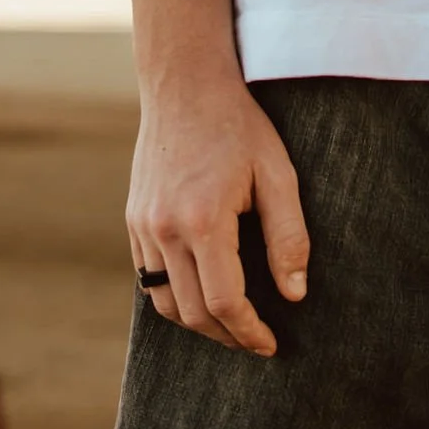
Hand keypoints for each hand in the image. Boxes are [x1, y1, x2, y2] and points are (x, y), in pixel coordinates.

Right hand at [126, 72, 309, 354]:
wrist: (185, 84)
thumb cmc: (238, 126)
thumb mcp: (277, 173)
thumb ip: (288, 237)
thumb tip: (295, 294)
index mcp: (203, 221)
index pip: (225, 302)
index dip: (249, 332)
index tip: (270, 343)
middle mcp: (165, 229)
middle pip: (193, 312)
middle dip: (227, 335)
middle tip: (255, 340)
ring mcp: (142, 226)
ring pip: (164, 302)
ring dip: (198, 323)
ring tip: (230, 324)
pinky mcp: (133, 219)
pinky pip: (148, 278)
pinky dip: (173, 297)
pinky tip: (200, 292)